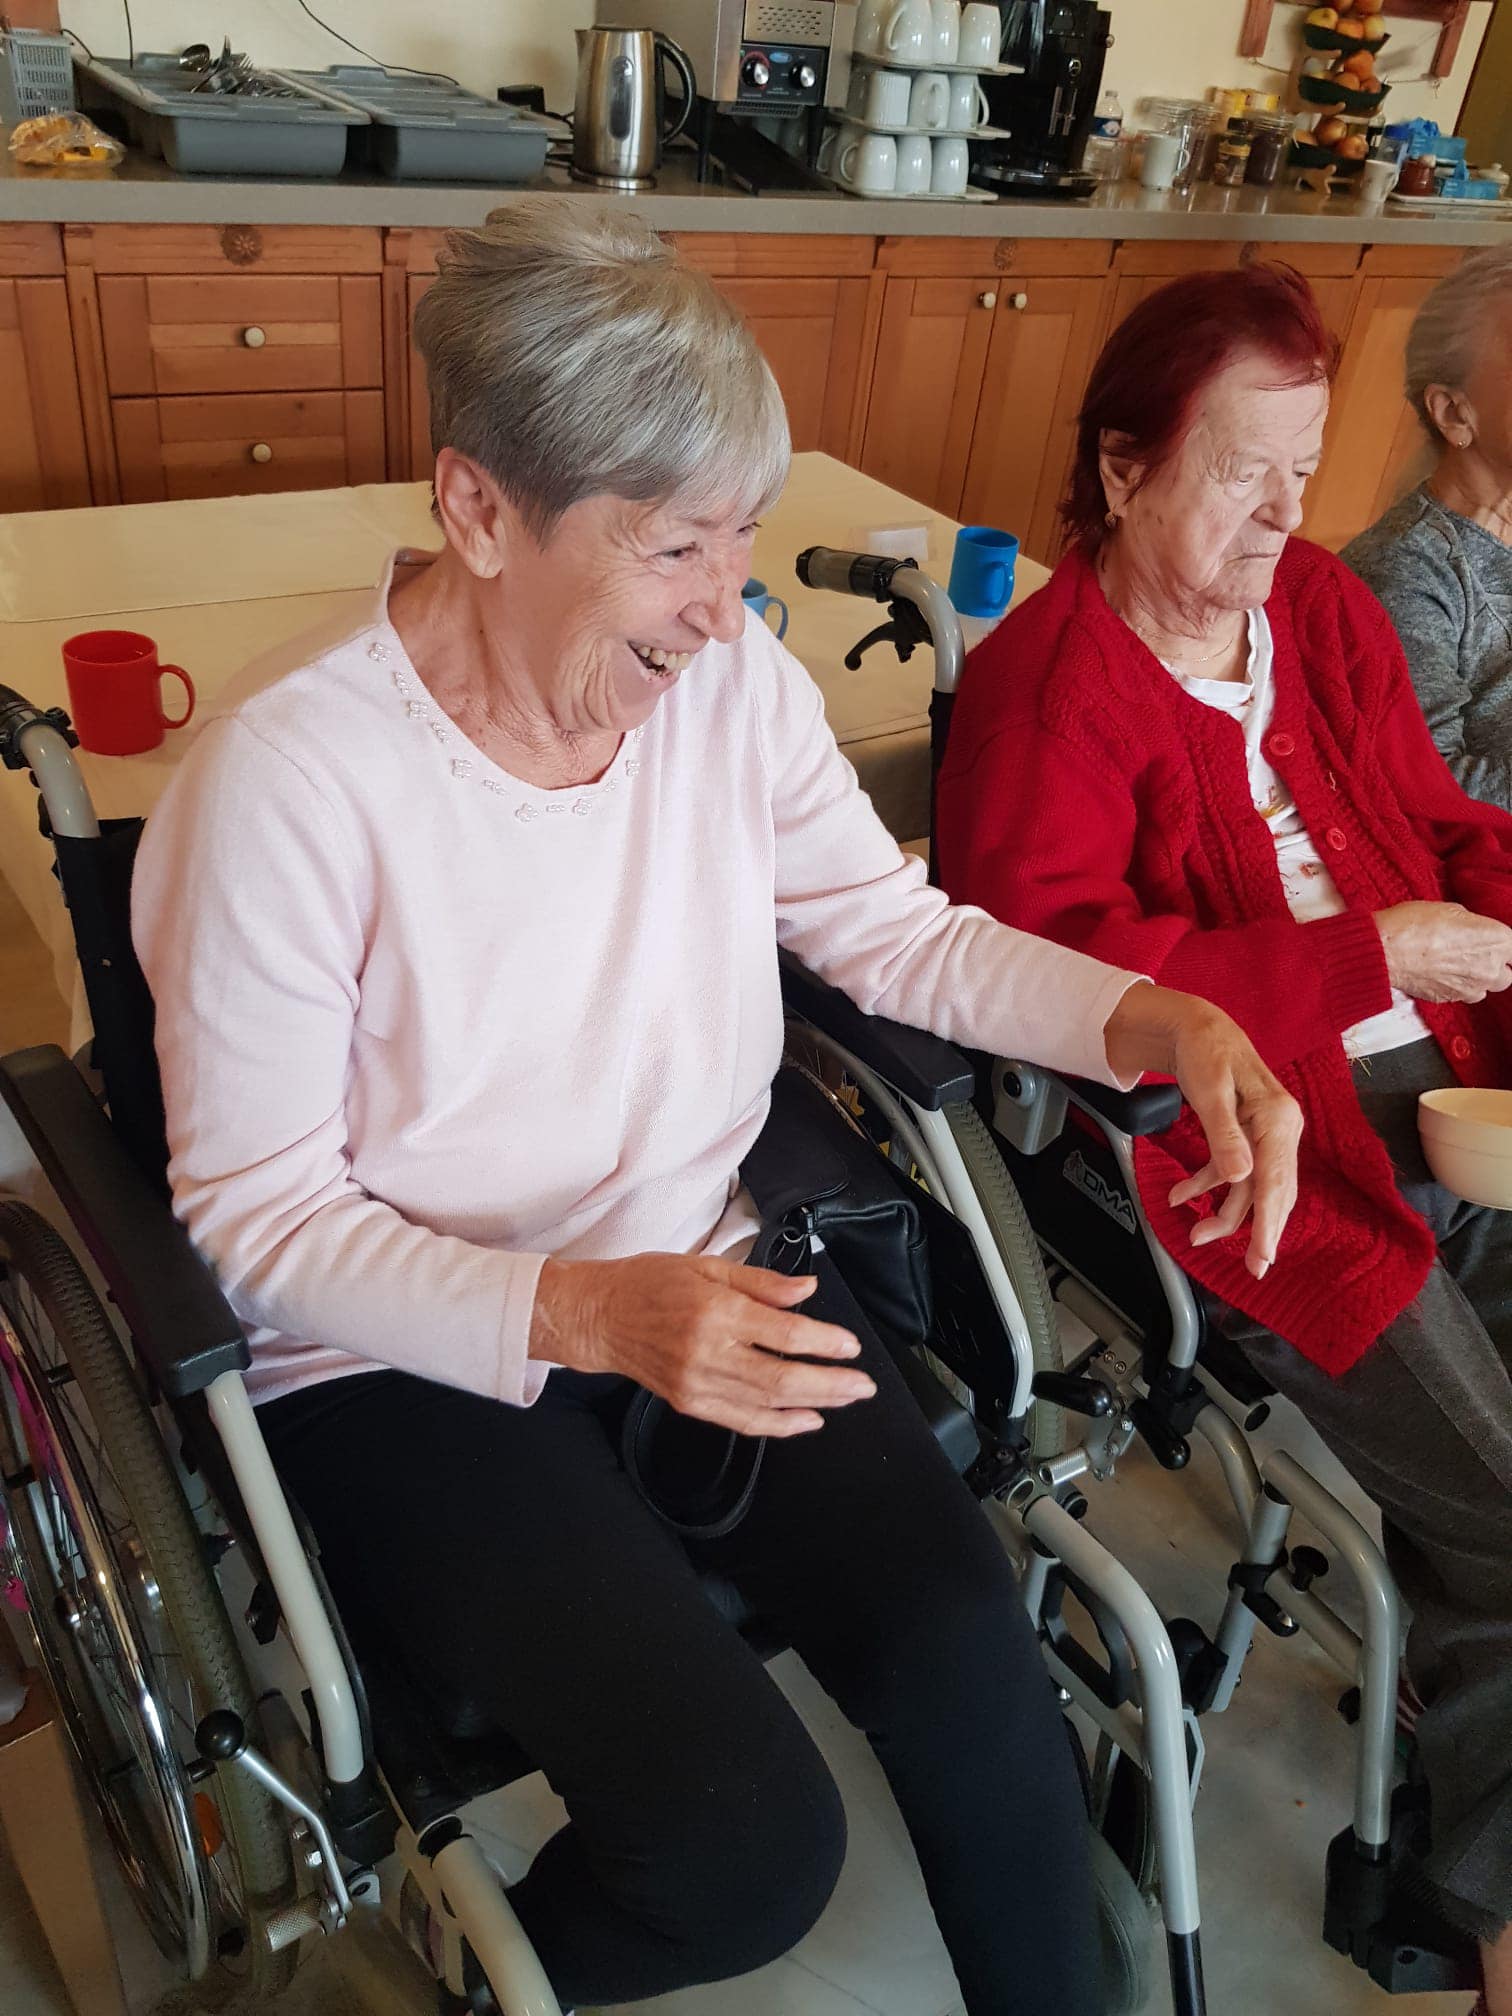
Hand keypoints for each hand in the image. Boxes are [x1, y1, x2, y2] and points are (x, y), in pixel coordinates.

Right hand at [528, 1253, 874, 1436]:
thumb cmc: (650, 1283)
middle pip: (783, 1379)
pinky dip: (777, 1425)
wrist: (599, 1316)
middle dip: (831, 1384)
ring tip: (844, 1400)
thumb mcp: (708, 1266)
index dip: (825, 1343)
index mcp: (716, 1312)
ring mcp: (697, 1384)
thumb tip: (807, 1290)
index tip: (850, 1346)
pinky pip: (741, 1421)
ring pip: (766, 1405)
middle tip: (862, 1385)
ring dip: (813, 1406)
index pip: (785, 1335)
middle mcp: (707, 1353)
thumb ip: (762, 1282)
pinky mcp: (689, 1403)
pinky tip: (804, 1421)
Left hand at [1104, 985, 1302, 1280]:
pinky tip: (1181, 1195)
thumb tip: (1239, 1176)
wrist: (1196, 1026)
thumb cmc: (1206, 1050)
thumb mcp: (1209, 1090)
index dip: (1270, 1221)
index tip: (1263, 1254)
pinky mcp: (1248, 1137)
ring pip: (1251, 1187)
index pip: (1276, 1179)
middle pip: (1272, 1190)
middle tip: (1252, 1267)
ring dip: (1225, 1212)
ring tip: (1196, 1235)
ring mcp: (1265, 1135)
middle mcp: (1280, 1129)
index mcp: (1278, 1117)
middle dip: (1259, 1230)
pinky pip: (1234, 1172)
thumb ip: (1223, 1134)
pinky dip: (1209, 1185)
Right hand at [1374, 901, 1511, 1004]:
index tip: (1491, 942)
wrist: (1385, 950)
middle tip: (1474, 954)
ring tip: (1455, 966)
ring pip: (1485, 989)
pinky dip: (1454, 987)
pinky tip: (1439, 973)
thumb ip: (1472, 924)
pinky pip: (1461, 995)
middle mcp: (1490, 968)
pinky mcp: (1450, 999)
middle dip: (1493, 966)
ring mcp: (1471, 988)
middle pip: (1506, 975)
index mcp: (1498, 940)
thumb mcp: (1451, 909)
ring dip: (1475, 980)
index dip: (1500, 945)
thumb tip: (1471, 930)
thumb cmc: (1413, 925)